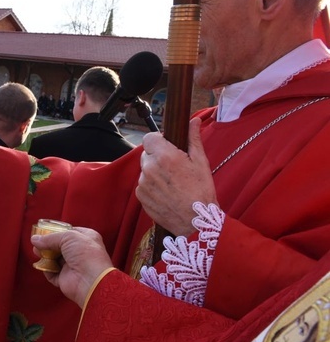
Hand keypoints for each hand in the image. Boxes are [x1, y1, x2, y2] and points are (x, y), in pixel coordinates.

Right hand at [31, 227, 112, 307]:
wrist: (91, 280)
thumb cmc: (85, 254)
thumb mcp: (68, 237)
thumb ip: (50, 237)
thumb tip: (34, 239)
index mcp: (86, 238)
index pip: (70, 232)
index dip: (57, 231)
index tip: (44, 231)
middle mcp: (80, 252)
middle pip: (60, 246)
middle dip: (48, 244)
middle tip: (37, 242)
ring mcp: (72, 266)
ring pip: (55, 259)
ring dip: (45, 256)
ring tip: (36, 252)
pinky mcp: (65, 279)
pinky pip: (52, 273)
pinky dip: (46, 269)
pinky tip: (42, 265)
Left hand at [136, 118, 216, 235]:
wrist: (195, 221)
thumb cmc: (201, 191)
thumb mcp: (201, 162)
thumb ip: (193, 139)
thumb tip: (193, 121)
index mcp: (164, 156)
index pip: (149, 137)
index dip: (158, 140)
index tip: (167, 146)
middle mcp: (150, 168)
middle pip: (147, 153)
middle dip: (158, 156)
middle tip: (174, 167)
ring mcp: (143, 183)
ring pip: (145, 170)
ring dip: (155, 172)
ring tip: (172, 182)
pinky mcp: (140, 196)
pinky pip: (143, 184)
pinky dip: (152, 186)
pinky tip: (166, 192)